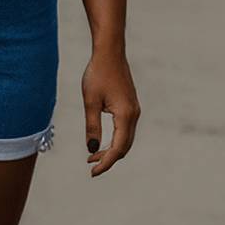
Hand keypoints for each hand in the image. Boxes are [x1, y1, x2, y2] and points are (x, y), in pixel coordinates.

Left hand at [82, 47, 140, 176]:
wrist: (110, 52)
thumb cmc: (98, 74)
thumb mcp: (90, 101)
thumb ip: (92, 126)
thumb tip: (92, 149)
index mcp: (125, 116)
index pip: (118, 148)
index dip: (106, 163)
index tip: (92, 172)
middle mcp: (134, 115)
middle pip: (124, 147)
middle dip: (109, 158)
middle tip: (90, 165)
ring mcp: (134, 110)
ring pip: (125, 139)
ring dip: (112, 149)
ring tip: (93, 156)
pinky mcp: (130, 105)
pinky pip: (125, 130)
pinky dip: (115, 139)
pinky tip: (102, 139)